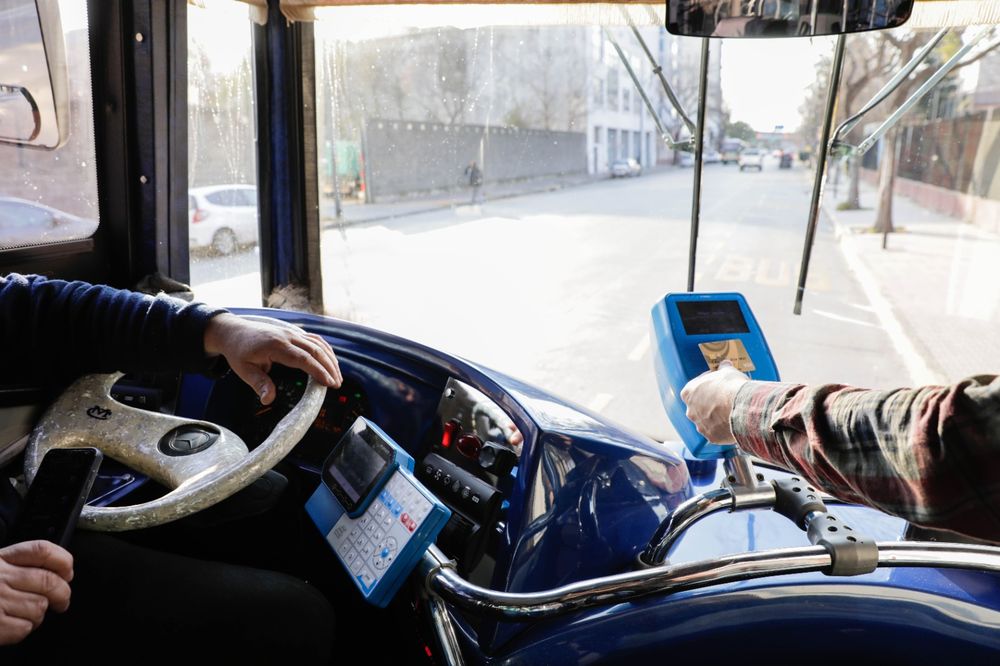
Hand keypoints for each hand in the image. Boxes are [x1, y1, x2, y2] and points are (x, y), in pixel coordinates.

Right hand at [0, 541, 73, 645]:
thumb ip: (19, 565)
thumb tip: (60, 574)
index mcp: (0, 558)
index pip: (42, 550)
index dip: (63, 561)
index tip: (67, 573)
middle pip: (49, 582)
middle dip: (63, 594)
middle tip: (62, 601)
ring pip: (39, 607)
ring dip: (39, 615)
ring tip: (26, 614)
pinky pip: (24, 628)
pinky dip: (23, 629)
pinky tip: (12, 625)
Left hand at [204, 314, 342, 404]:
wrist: (233, 331)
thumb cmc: (238, 351)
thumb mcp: (243, 370)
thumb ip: (258, 383)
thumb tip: (268, 400)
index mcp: (276, 345)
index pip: (303, 359)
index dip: (318, 371)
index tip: (329, 383)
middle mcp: (287, 336)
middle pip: (316, 350)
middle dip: (329, 367)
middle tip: (337, 384)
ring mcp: (292, 332)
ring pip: (318, 343)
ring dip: (330, 359)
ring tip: (337, 375)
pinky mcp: (293, 332)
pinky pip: (314, 339)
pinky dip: (325, 349)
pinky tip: (330, 360)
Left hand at [679, 360, 749, 443]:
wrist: (741, 408)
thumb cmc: (731, 386)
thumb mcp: (727, 372)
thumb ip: (723, 369)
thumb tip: (725, 364)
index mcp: (688, 392)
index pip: (694, 388)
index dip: (706, 385)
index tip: (716, 384)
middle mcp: (690, 410)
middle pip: (698, 407)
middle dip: (709, 403)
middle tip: (723, 400)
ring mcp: (700, 425)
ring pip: (706, 421)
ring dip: (715, 418)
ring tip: (730, 413)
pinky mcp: (711, 437)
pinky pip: (716, 433)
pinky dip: (722, 429)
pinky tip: (732, 424)